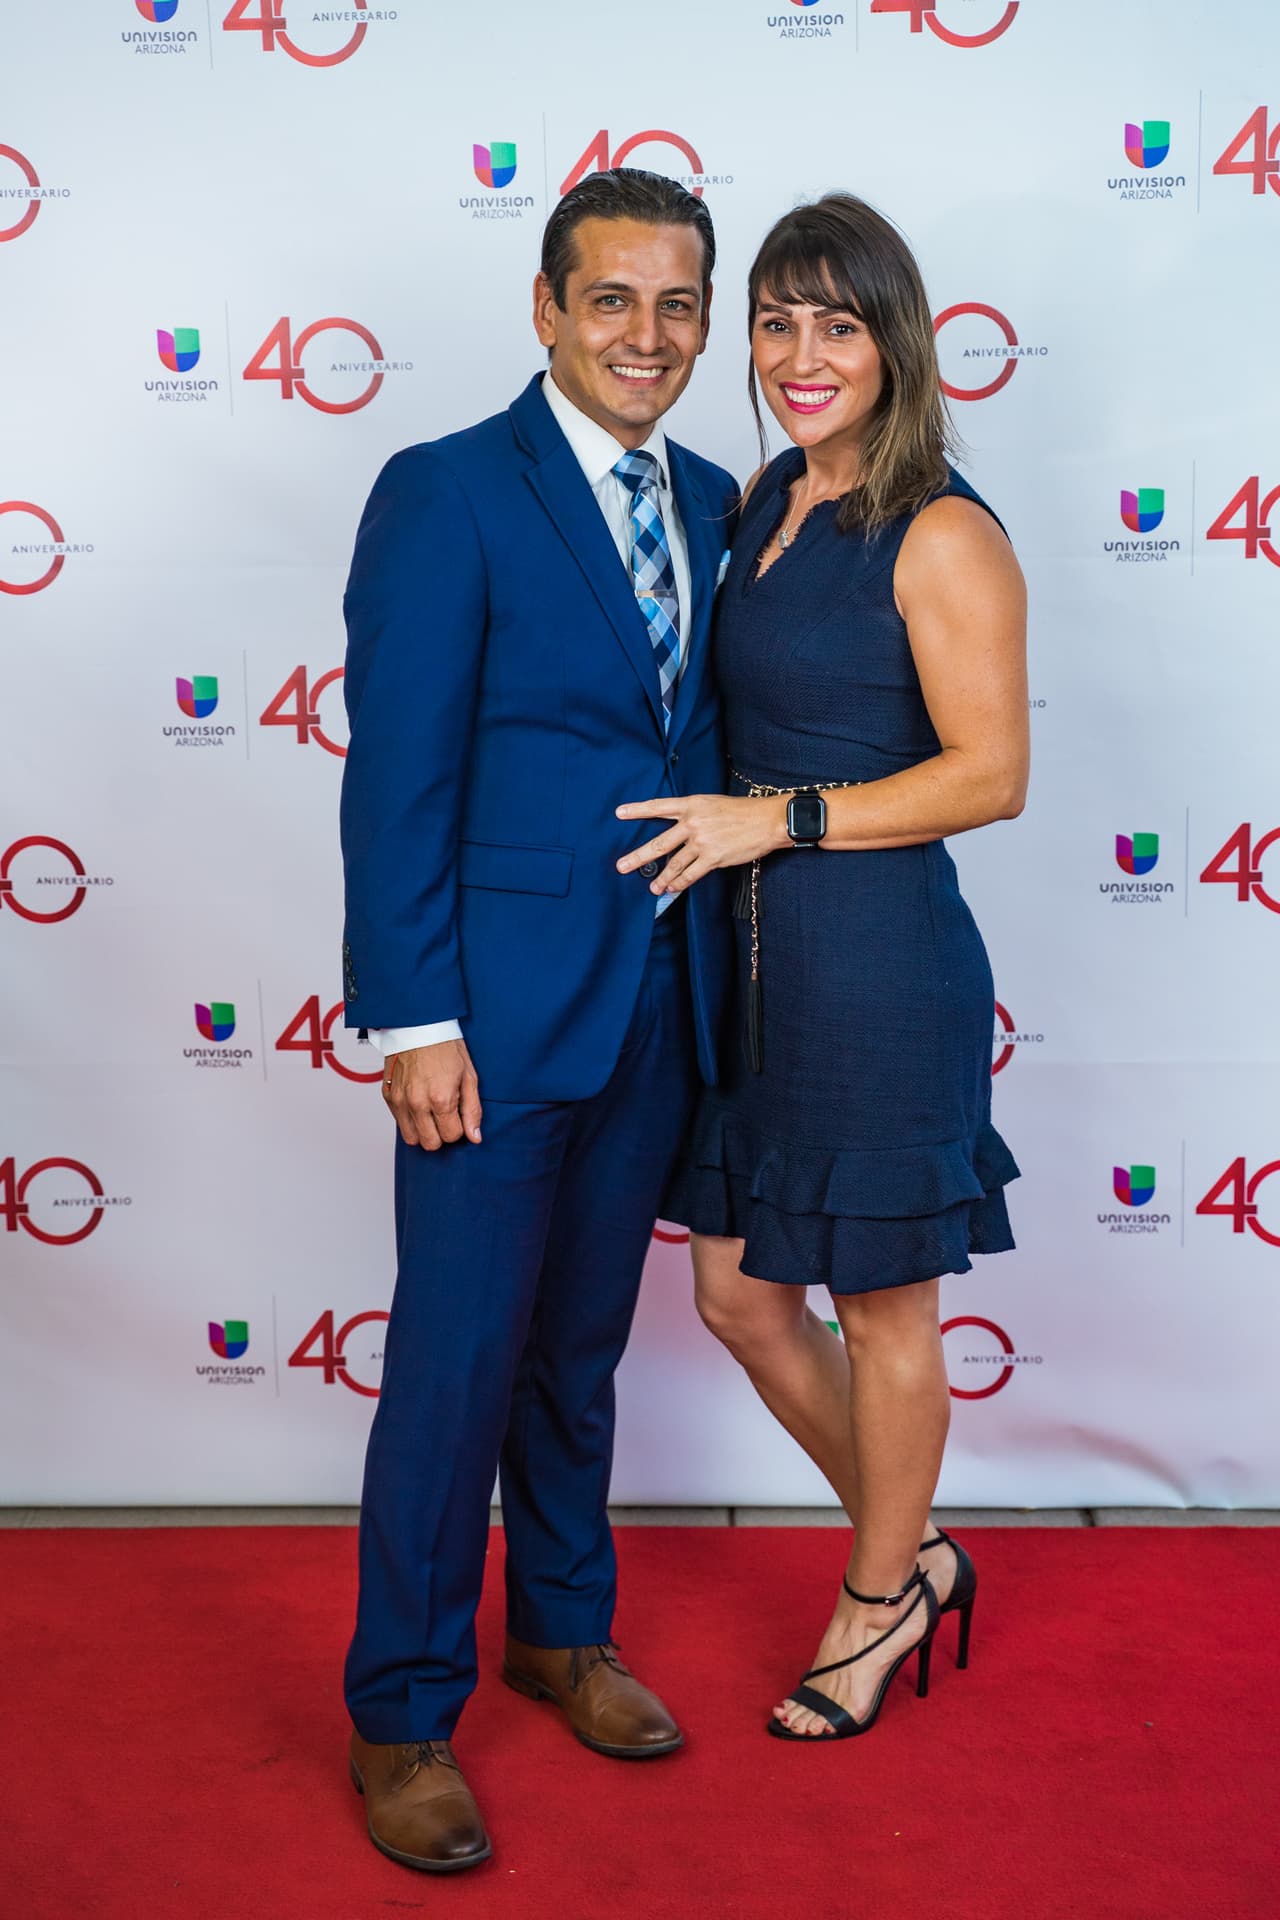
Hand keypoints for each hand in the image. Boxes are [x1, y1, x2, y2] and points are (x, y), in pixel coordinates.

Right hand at [381, 1039, 481, 1149]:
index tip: (459, 1115)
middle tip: (446, 1116)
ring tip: (431, 1113)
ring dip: (424, 1131)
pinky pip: (399, 1123)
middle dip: (441, 1134)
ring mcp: (400, 1101)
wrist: (418, 1026)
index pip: (451, 1137)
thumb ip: (472, 1110)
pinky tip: (419, 1103)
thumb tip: (475, 1137)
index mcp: (441, 1099)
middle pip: (431, 1144)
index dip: (459, 1129)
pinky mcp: (388, 1096)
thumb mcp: (469, 1076)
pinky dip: (410, 1119)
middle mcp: (417, 1103)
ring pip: (412, 1139)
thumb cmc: (445, 1047)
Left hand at [616, 793, 787, 894]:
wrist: (767, 820)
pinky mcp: (713, 858)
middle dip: (638, 856)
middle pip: (659, 843)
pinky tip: (672, 888)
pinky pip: (691, 874)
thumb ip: (694, 814)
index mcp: (692, 805)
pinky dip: (680, 883)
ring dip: (661, 878)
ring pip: (674, 864)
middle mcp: (693, 823)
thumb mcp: (713, 803)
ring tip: (652, 887)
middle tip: (621, 866)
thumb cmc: (743, 811)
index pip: (658, 806)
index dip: (638, 810)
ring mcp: (702, 842)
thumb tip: (680, 829)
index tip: (619, 813)